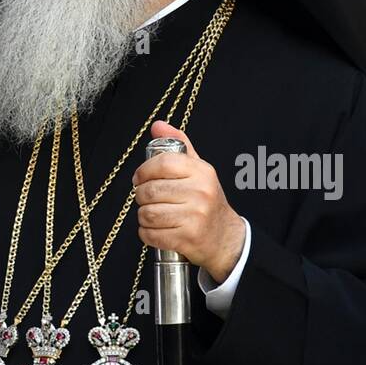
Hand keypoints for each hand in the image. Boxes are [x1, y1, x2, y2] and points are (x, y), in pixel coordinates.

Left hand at [132, 120, 244, 281]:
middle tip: (145, 198)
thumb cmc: (207, 200)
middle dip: (141, 195)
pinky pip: (152, 234)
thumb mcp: (198, 169)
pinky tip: (154, 229)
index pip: (163, 163)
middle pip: (151, 190)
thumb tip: (158, 125)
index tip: (139, 177)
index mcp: (202, 172)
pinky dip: (146, 233)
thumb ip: (179, 145)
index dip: (144, 170)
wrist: (225, 237)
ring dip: (143, 215)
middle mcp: (201, 193)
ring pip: (148, 213)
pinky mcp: (188, 239)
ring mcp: (195, 217)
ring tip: (151, 213)